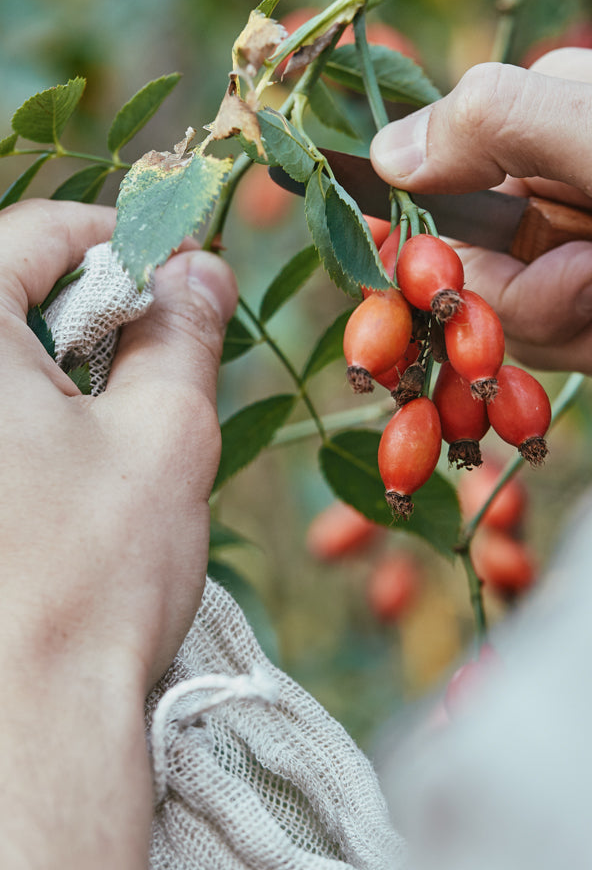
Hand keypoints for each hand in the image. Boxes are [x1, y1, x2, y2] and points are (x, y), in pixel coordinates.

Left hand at [0, 198, 236, 866]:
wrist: (22, 727)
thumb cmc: (93, 575)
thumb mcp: (164, 433)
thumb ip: (183, 331)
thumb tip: (202, 269)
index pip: (40, 232)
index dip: (127, 238)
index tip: (185, 265)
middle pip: (10, 289)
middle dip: (96, 306)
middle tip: (164, 351)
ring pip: (1, 356)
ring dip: (65, 364)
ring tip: (122, 422)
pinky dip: (32, 413)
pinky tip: (70, 467)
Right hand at [370, 50, 591, 377]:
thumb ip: (496, 125)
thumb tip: (381, 153)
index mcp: (534, 129)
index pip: (433, 214)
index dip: (446, 270)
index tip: (472, 294)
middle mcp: (551, 188)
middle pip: (481, 288)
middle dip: (553, 305)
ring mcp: (586, 249)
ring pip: (536, 331)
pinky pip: (589, 351)